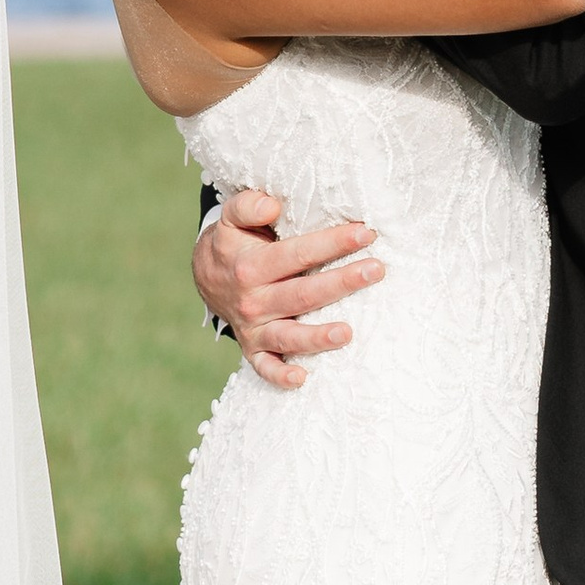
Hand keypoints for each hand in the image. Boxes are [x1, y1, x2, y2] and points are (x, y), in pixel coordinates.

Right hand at [195, 191, 382, 389]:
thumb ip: (247, 205)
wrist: (207, 277)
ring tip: (348, 333)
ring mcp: (253, 328)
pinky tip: (302, 379)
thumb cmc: (235, 243)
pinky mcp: (253, 349)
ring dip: (317, 337)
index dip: (331, 243)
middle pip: (302, 294)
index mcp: (250, 266)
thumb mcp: (232, 218)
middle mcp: (253, 300)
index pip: (297, 254)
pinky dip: (280, 375)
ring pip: (288, 336)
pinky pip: (264, 367)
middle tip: (376, 270)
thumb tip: (271, 205)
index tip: (364, 232)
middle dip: (341, 282)